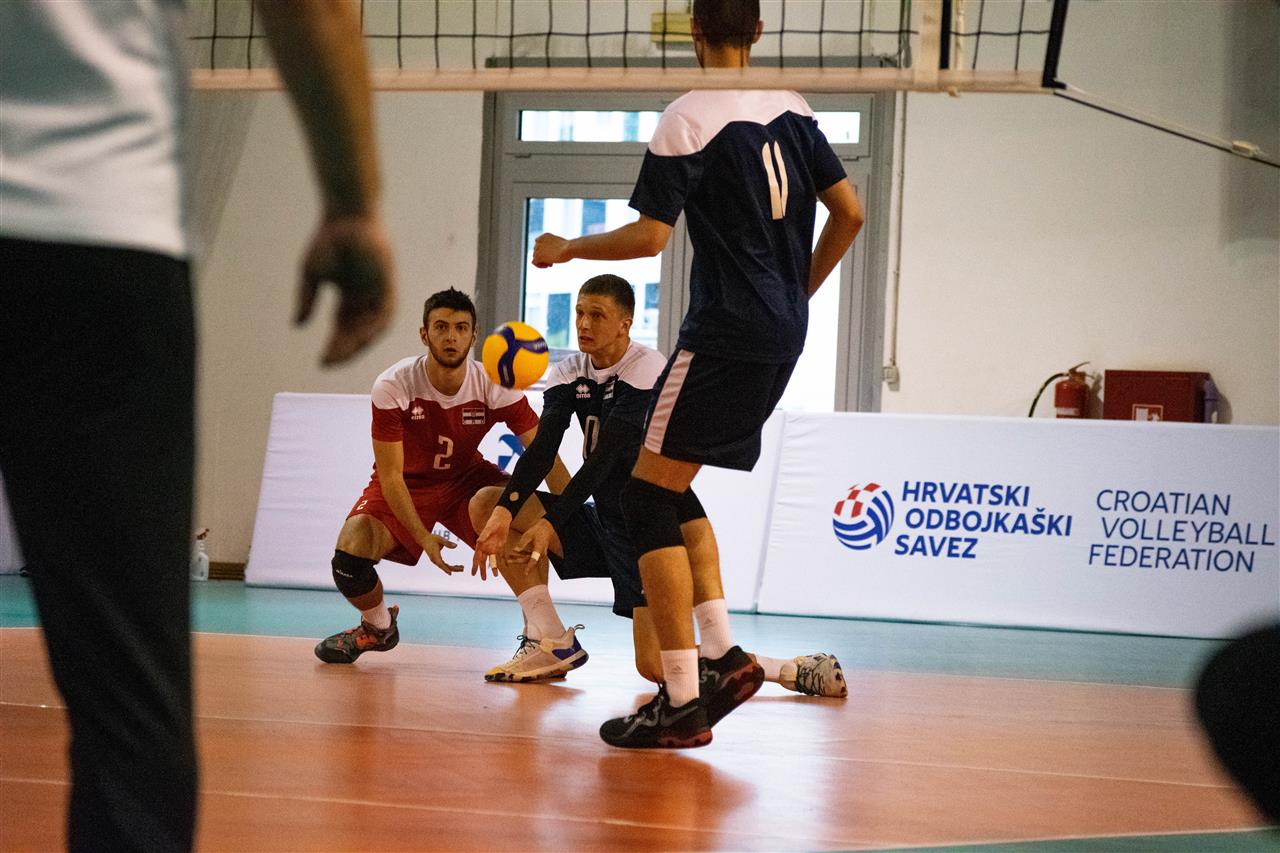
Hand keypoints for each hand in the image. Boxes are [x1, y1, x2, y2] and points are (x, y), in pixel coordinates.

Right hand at [295, 213, 395, 365]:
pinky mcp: (389, 285)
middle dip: (344, 350)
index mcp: (350, 297)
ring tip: (342, 355)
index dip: (334, 347)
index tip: (322, 362)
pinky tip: (361, 338)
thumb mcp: (312, 274)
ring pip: (373, 328)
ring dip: (358, 343)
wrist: (347, 215)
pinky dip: (373, 327)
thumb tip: (297, 325)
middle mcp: (366, 298)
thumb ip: (307, 300)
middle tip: (329, 363)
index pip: (343, 329)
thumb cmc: (329, 240)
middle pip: (357, 333)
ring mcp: (379, 292)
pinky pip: (385, 314)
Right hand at [419, 532, 462, 574]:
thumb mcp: (440, 539)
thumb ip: (447, 543)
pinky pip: (444, 565)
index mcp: (434, 555)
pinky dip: (450, 566)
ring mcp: (435, 560)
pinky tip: (456, 566)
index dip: (445, 569)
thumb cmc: (432, 538)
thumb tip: (456, 546)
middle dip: (453, 568)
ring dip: (453, 568)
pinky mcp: (437, 560)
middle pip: (444, 566)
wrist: (424, 539)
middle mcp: (434, 559)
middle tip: (463, 568)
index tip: (450, 573)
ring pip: (444, 566)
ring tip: (462, 568)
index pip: (440, 563)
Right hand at [471, 507, 512, 579]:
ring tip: (495, 576)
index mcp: (481, 545)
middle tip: (483, 579)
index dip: (474, 566)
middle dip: (483, 570)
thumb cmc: (493, 522)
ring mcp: (493, 548)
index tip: (473, 574)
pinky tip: (505, 567)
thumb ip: (484, 535)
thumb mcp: (489, 528)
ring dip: (493, 568)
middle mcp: (486, 548)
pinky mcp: (500, 547)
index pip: (476, 557)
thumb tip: (478, 541)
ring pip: (492, 560)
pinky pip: (502, 556)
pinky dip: (503, 562)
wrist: (502, 519)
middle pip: (483, 561)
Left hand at [510, 520, 553, 567]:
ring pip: (527, 559)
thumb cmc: (537, 531)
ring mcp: (538, 554)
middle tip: (507, 561)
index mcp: (539, 548)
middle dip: (517, 561)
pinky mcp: (536, 553)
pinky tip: (513, 554)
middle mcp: (540, 553)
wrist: (546, 529)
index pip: (534, 559)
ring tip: (508, 559)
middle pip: (528, 560)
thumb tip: (515, 550)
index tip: (525, 573)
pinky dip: (520, 556)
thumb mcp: (528, 535)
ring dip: (518, 559)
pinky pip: (528, 556)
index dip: (529, 567)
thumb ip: (522, 543)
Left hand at [531, 233, 570, 268]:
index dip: (544, 250)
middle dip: (544, 256)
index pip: (539, 244)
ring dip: (542, 261)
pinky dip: (539, 265)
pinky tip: (547, 266)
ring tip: (551, 264)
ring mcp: (537, 248)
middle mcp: (539, 240)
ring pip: (535, 256)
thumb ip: (552, 248)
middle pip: (537, 251)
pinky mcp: (538, 256)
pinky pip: (534, 262)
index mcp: (544, 236)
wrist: (568, 249)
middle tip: (552, 261)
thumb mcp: (560, 245)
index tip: (552, 254)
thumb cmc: (568, 248)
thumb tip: (547, 257)